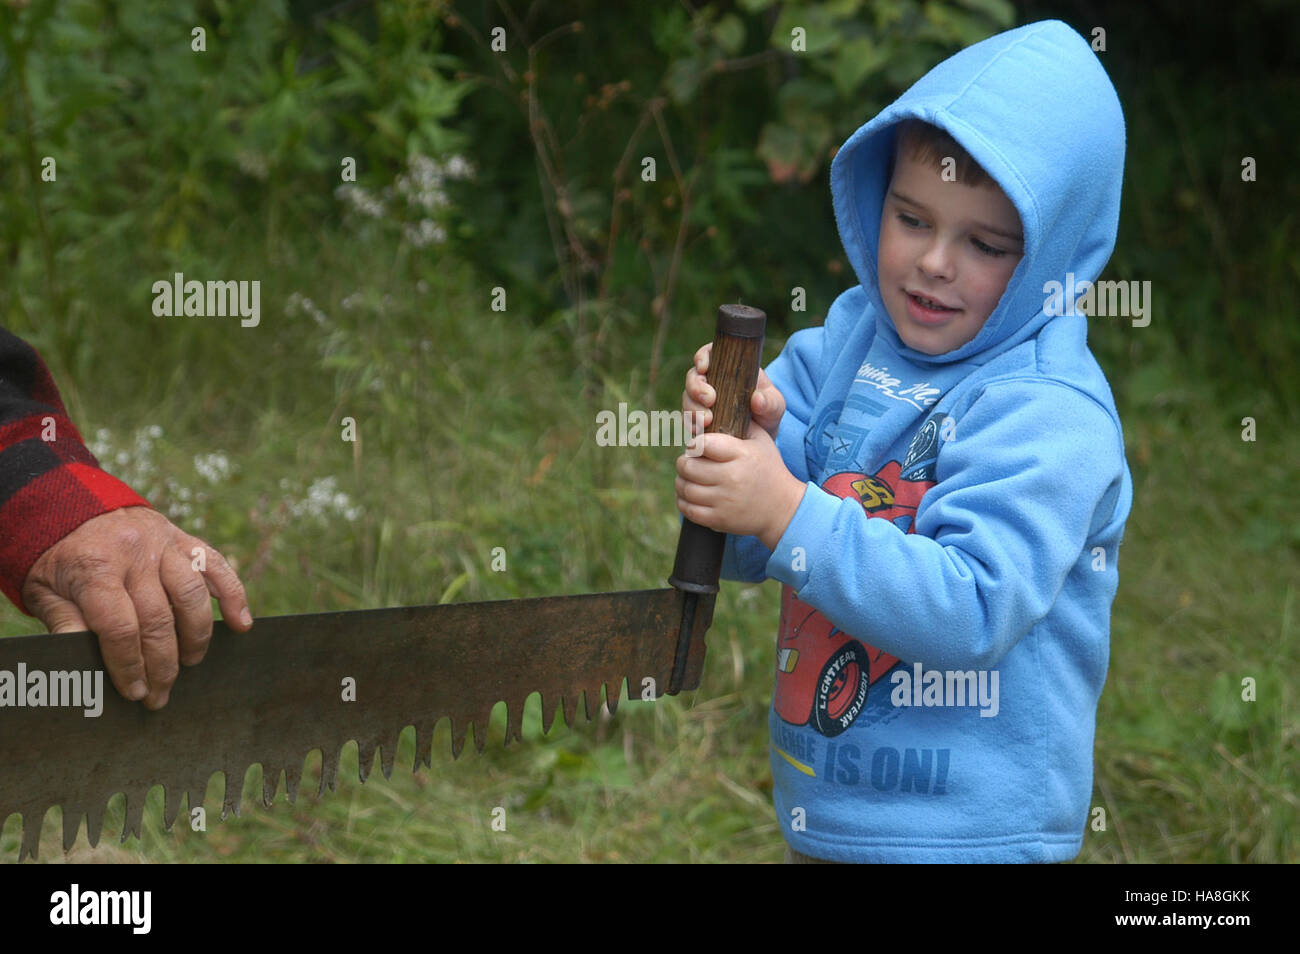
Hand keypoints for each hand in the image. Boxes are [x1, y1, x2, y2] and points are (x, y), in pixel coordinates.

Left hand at [21, 506, 252, 708]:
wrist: (74, 507)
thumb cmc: (59, 559)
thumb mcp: (44, 590)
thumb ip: (65, 623)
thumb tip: (85, 661)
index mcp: (95, 567)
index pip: (121, 627)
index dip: (130, 665)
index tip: (135, 692)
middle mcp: (135, 553)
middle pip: (159, 618)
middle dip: (163, 664)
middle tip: (161, 694)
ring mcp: (164, 543)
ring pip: (192, 596)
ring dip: (196, 637)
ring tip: (191, 663)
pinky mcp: (184, 539)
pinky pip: (217, 566)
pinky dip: (234, 596)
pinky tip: (242, 624)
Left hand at [675, 421, 805, 549]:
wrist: (782, 508)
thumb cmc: (768, 468)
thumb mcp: (761, 440)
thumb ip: (741, 422)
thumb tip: (719, 405)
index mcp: (740, 454)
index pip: (702, 444)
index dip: (694, 444)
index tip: (696, 446)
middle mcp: (731, 477)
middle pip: (688, 466)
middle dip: (684, 462)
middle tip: (689, 462)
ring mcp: (724, 500)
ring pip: (685, 488)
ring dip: (681, 481)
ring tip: (688, 477)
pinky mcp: (719, 519)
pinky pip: (688, 510)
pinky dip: (683, 501)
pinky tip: (690, 495)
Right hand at [682, 342, 785, 439]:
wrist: (760, 440)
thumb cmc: (767, 413)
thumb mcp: (775, 407)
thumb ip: (770, 402)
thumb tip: (757, 399)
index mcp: (727, 368)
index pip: (709, 354)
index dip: (702, 358)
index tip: (704, 368)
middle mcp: (710, 381)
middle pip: (693, 376)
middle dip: (696, 387)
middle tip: (709, 400)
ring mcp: (700, 401)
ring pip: (687, 398)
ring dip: (693, 408)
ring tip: (707, 421)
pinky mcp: (695, 419)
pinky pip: (686, 419)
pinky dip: (691, 424)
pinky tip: (699, 431)